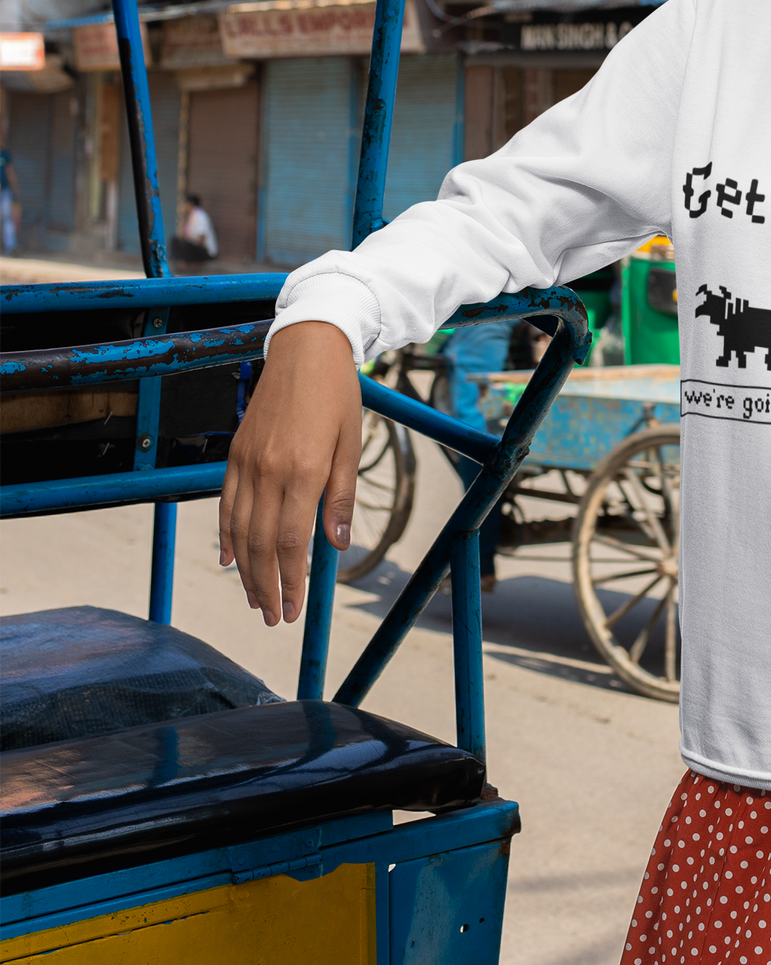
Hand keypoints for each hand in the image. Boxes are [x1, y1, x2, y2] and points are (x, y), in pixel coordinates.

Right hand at [219, 321, 360, 625]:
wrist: (305, 347)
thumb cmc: (337, 394)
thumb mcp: (350, 444)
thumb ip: (339, 497)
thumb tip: (336, 545)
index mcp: (302, 470)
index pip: (291, 542)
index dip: (290, 581)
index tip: (292, 609)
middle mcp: (268, 470)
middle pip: (260, 544)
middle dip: (265, 586)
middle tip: (272, 617)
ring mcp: (246, 461)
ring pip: (238, 529)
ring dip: (244, 570)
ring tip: (253, 598)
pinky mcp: (236, 452)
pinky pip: (225, 503)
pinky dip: (225, 535)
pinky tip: (228, 559)